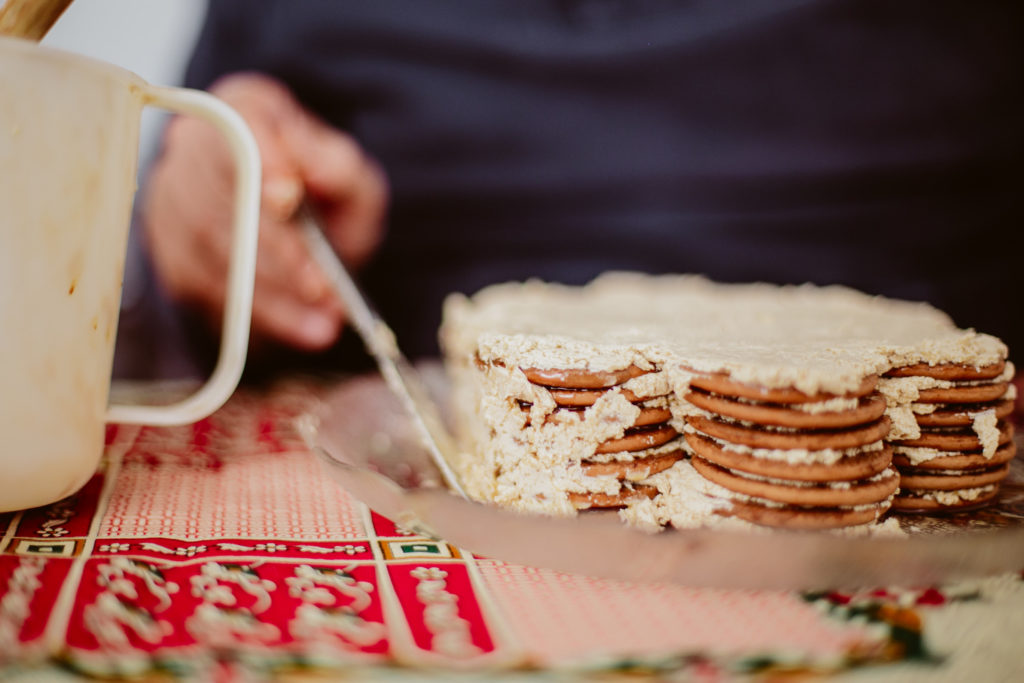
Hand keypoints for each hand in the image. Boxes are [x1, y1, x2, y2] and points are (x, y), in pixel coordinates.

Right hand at [143, 72, 387, 350]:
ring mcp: (172, 199)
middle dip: (277, 251)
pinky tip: (300, 327)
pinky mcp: (172, 252)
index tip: (288, 196)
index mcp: (245, 108)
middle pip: (222, 197)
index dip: (260, 160)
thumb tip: (308, 168)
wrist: (303, 225)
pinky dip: (256, 313)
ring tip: (324, 320)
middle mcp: (195, 147)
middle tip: (322, 288)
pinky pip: (205, 286)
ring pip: (212, 249)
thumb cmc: (325, 192)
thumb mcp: (352, 176)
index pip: (240, 124)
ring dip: (272, 293)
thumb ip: (339, 167)